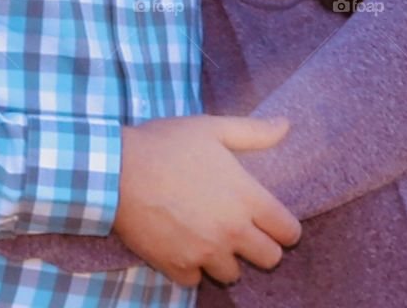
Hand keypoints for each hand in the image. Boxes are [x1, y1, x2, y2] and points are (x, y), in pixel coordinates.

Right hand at [113, 114, 301, 287]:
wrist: (118, 170)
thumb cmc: (166, 144)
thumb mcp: (212, 128)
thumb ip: (254, 132)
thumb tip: (286, 125)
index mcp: (246, 197)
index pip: (288, 231)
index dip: (284, 226)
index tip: (272, 220)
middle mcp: (232, 231)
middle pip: (270, 259)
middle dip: (261, 245)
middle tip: (242, 228)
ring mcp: (205, 253)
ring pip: (233, 274)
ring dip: (225, 257)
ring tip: (210, 235)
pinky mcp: (177, 267)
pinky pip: (196, 280)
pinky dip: (191, 267)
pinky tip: (182, 243)